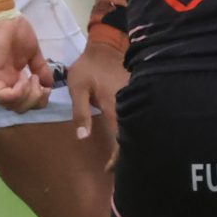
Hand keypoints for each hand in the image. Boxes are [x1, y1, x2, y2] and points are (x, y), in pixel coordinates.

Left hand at [0, 16, 55, 112]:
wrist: (3, 18)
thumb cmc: (16, 31)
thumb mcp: (34, 53)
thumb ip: (41, 68)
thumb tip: (50, 84)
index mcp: (13, 80)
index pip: (25, 103)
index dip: (38, 100)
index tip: (46, 87)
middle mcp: (3, 84)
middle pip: (19, 108)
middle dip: (35, 101)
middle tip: (40, 84)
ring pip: (11, 105)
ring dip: (28, 96)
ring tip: (33, 79)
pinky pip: (3, 96)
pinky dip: (18, 92)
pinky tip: (25, 79)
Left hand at [65, 40, 126, 165]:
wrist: (107, 47)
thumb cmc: (89, 68)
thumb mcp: (78, 88)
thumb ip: (81, 112)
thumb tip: (82, 137)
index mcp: (115, 106)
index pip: (120, 137)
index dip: (117, 156)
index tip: (110, 169)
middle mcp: (130, 105)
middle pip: (134, 135)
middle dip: (128, 155)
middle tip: (118, 170)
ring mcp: (136, 100)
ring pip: (138, 127)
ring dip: (132, 144)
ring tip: (124, 159)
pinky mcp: (138, 97)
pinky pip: (138, 118)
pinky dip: (134, 131)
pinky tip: (128, 138)